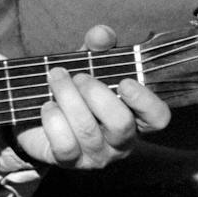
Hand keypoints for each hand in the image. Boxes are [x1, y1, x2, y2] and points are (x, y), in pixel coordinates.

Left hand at [12, 24, 169, 170]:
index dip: (146, 101)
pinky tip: (47, 106)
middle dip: (95, 93)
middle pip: (121, 123)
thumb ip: (98, 47)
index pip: (158, 118)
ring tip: (55, 78)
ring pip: (87, 130)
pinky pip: (64, 144)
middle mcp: (121, 142)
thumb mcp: (90, 64)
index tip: (124, 82)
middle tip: (78, 76)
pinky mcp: (69, 162)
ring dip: (67, 97)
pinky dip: (53, 119)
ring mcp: (96, 156)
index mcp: (136, 117)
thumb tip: (102, 34)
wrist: (38, 117)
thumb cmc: (76, 91)